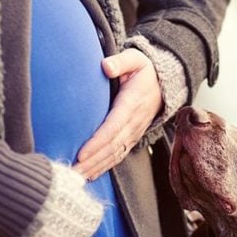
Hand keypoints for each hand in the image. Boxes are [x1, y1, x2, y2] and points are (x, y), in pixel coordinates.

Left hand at [73, 48, 162, 179]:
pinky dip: (104, 167)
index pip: (113, 127)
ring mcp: (134, 133)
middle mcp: (134, 123)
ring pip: (114, 155)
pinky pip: (118, 156)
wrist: (165, 84)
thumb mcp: (135, 59)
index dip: (97, 142)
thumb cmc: (144, 70)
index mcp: (131, 104)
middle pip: (111, 147)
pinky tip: (89, 175)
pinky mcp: (132, 138)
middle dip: (91, 161)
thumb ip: (121, 61)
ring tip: (75, 177)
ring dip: (95, 168)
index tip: (81, 153)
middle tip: (71, 171)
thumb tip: (106, 66)